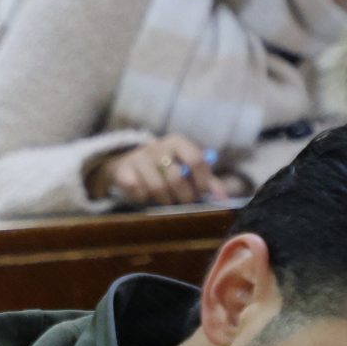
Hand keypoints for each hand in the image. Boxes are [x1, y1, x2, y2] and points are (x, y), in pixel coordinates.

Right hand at [92, 135, 229, 207]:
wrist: (127, 164)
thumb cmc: (165, 168)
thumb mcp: (187, 169)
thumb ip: (207, 183)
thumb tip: (223, 199)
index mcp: (177, 142)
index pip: (195, 159)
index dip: (202, 180)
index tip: (202, 193)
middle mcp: (158, 146)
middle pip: (177, 178)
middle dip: (183, 196)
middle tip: (184, 203)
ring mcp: (139, 157)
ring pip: (157, 188)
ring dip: (163, 200)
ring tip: (165, 200)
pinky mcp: (123, 170)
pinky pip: (137, 191)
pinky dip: (143, 198)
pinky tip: (145, 196)